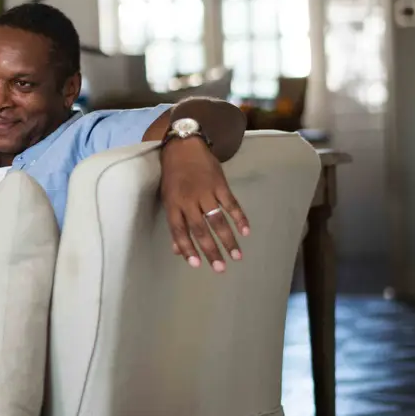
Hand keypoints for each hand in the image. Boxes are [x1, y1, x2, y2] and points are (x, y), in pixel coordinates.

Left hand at [160, 137, 250, 271]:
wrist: (184, 146)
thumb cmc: (173, 175)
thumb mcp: (168, 197)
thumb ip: (175, 222)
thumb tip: (177, 250)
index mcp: (173, 204)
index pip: (180, 230)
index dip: (188, 248)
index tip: (196, 265)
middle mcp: (189, 200)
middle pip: (201, 229)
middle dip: (211, 250)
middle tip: (221, 268)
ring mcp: (206, 192)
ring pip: (218, 220)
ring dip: (229, 239)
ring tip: (237, 256)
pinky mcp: (220, 184)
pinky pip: (232, 204)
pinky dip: (240, 218)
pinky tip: (246, 231)